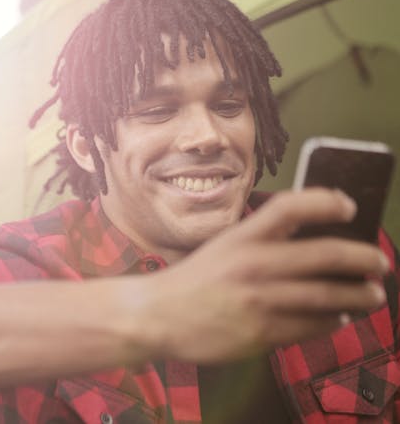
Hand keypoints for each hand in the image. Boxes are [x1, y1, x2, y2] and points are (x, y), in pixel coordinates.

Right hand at [138, 188, 388, 363]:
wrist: (158, 316)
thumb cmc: (193, 282)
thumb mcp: (222, 248)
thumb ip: (261, 242)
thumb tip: (315, 242)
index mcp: (241, 237)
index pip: (290, 207)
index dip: (326, 202)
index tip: (349, 207)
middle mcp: (252, 264)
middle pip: (324, 254)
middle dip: (363, 258)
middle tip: (380, 262)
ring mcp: (258, 300)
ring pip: (327, 295)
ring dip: (358, 295)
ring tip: (372, 295)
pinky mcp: (261, 332)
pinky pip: (311, 326)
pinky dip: (332, 320)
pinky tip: (338, 317)